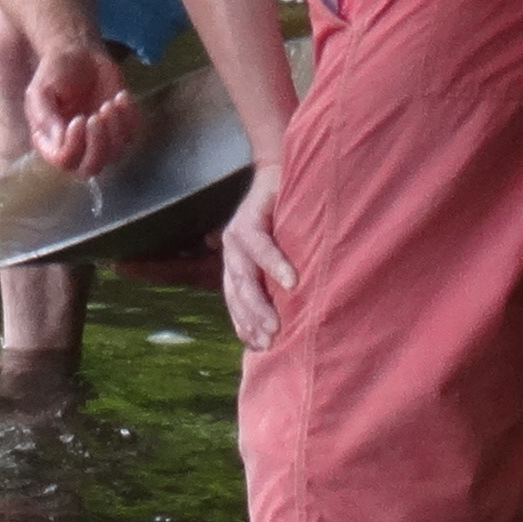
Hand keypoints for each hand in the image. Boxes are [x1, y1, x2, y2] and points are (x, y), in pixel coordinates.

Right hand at [23, 36, 142, 178]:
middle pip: (90, 168)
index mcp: (50, 140)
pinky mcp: (119, 128)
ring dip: (115, 129)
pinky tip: (120, 96)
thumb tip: (58, 140)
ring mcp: (99, 139)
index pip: (63, 160)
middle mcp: (74, 146)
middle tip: (98, 115)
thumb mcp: (41, 89)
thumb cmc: (56, 70)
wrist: (80, 53)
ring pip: (113, 155)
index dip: (74, 146)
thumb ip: (44, 115)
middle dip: (98, 144)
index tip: (79, 119)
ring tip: (109, 102)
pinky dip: (129, 118)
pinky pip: (131, 136)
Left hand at [220, 156, 294, 346]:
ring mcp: (237, 235)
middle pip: (238, 293)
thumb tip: (289, 316)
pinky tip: (290, 281)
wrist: (281, 172)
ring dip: (260, 302)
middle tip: (269, 343)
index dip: (245, 324)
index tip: (258, 349)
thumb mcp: (282, 255)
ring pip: (245, 275)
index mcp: (238, 264)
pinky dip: (275, 264)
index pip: (236, 301)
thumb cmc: (287, 219)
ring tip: (275, 324)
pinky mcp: (250, 217)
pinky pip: (260, 245)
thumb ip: (279, 281)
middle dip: (252, 320)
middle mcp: (232, 252)